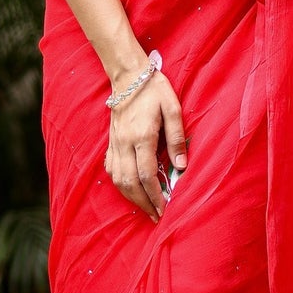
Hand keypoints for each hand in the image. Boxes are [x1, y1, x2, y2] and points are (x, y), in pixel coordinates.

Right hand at [106, 69, 186, 222]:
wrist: (128, 76)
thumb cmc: (154, 90)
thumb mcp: (172, 108)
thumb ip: (177, 136)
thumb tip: (181, 165)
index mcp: (141, 136)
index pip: (146, 174)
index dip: (156, 194)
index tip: (165, 208)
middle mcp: (124, 143)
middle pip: (130, 182)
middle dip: (143, 203)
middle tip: (156, 216)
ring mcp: (115, 143)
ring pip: (118, 179)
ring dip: (131, 197)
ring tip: (145, 208)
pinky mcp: (111, 142)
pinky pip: (111, 169)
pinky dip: (120, 184)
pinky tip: (130, 190)